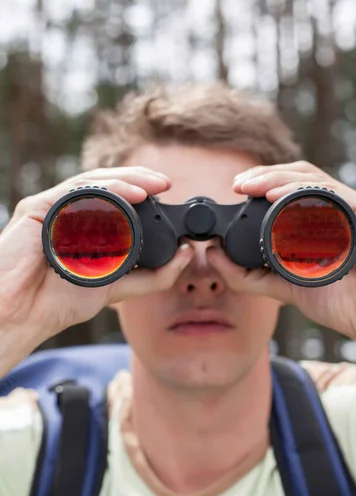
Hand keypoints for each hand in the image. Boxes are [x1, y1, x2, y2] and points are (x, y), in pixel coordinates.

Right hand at [0, 167, 192, 342]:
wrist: (25, 314)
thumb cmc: (61, 300)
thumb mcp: (118, 287)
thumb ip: (153, 276)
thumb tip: (187, 254)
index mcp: (84, 224)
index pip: (116, 198)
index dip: (142, 191)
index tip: (169, 194)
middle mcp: (68, 211)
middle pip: (107, 185)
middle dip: (139, 179)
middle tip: (166, 183)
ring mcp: (53, 207)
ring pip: (93, 182)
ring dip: (127, 180)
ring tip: (155, 185)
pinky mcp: (38, 208)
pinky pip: (75, 192)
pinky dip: (106, 190)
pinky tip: (131, 194)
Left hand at [208, 161, 355, 346]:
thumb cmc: (341, 303)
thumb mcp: (283, 286)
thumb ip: (248, 274)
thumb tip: (211, 254)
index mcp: (321, 220)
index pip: (288, 188)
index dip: (261, 183)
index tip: (234, 190)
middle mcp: (338, 209)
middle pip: (298, 176)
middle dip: (265, 174)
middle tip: (237, 183)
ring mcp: (354, 208)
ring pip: (312, 178)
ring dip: (277, 177)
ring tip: (250, 185)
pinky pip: (333, 194)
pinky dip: (302, 191)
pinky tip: (277, 195)